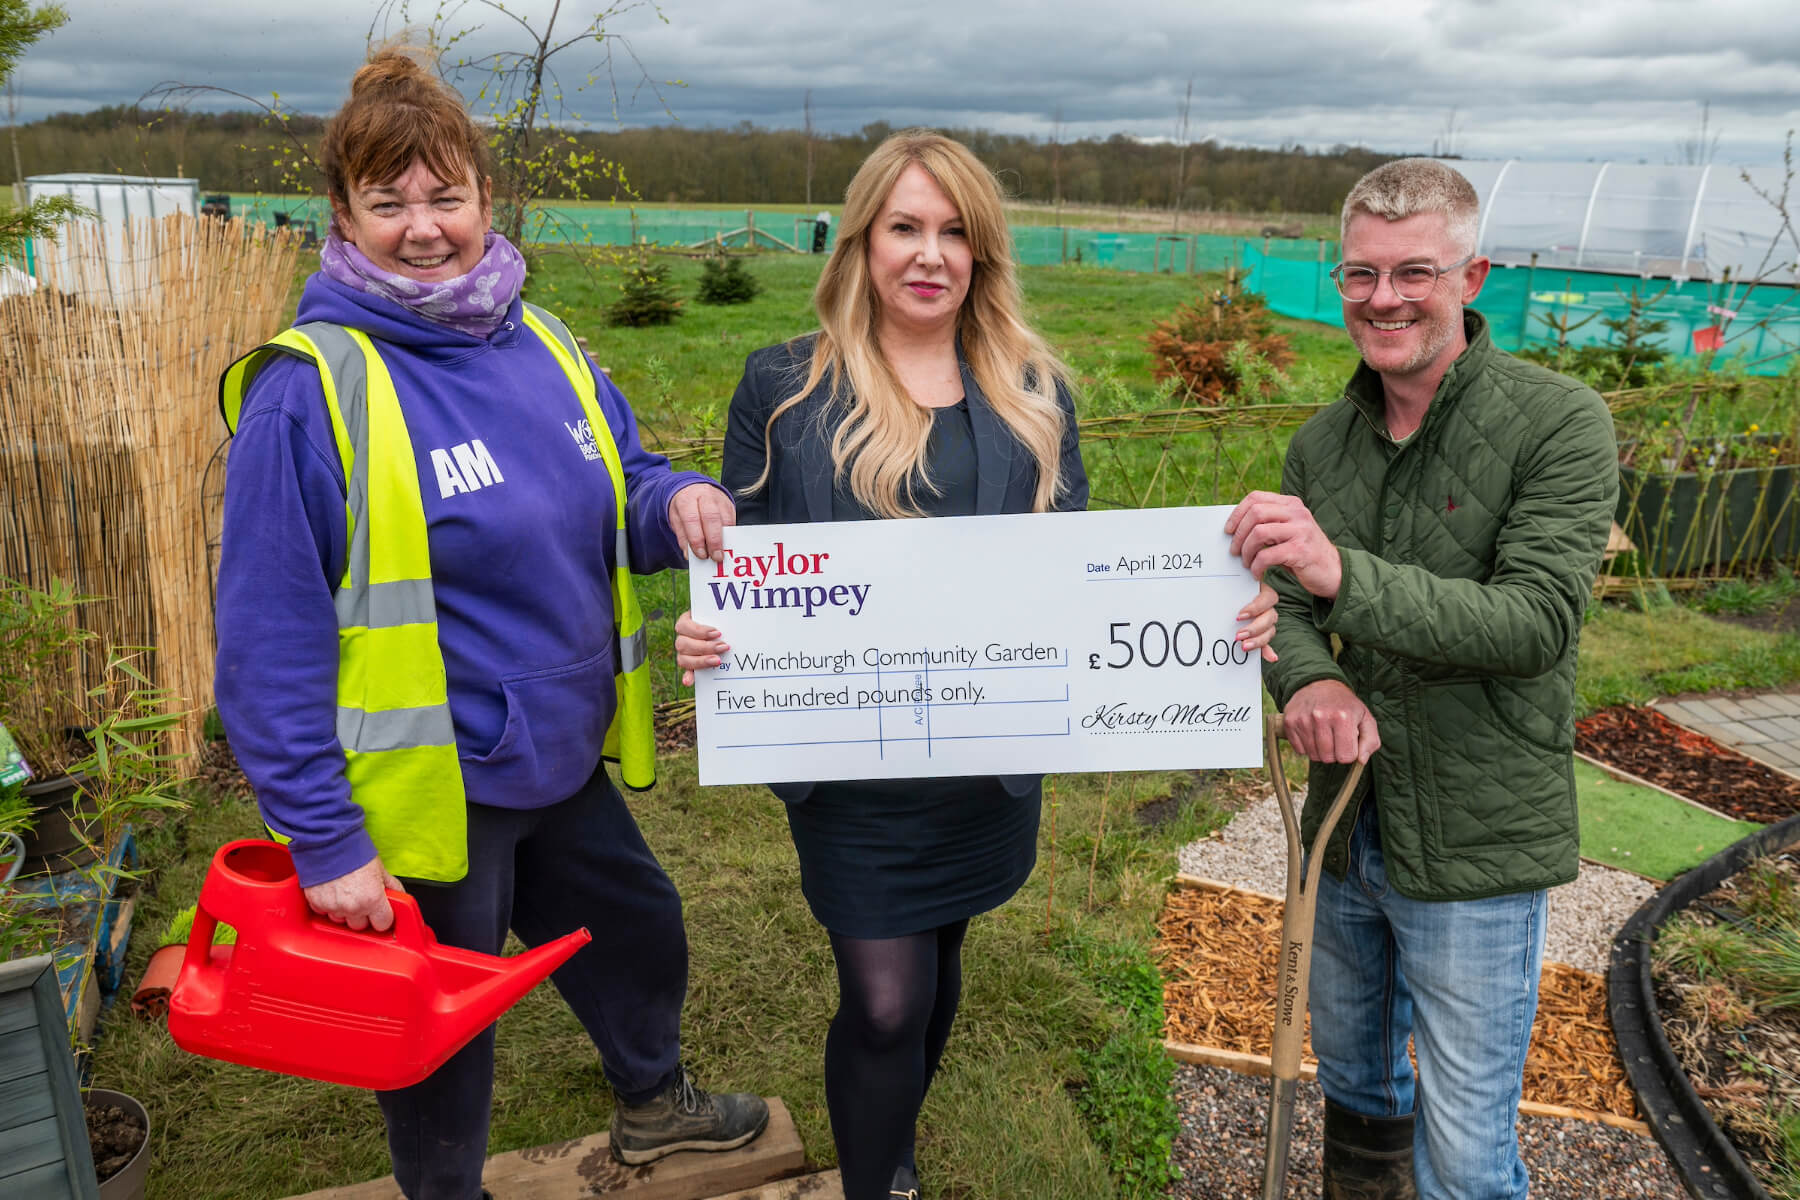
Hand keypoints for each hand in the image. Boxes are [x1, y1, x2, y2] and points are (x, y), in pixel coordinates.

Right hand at [302, 855, 404, 932]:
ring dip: (345, 911)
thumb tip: (399, 895)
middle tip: (362, 899)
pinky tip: (333, 891)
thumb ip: (391, 885)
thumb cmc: (354, 852)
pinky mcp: (317, 904)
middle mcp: (353, 907)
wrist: (329, 842)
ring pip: (342, 920)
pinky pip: (325, 913)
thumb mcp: (380, 869)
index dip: (383, 917)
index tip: (382, 912)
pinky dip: (329, 905)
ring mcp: (333, 907)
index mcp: (372, 900)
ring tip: (346, 893)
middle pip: (360, 925)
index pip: (383, 924)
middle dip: (363, 915)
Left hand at [669, 484, 734, 563]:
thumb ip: (683, 537)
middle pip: (711, 518)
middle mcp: (704, 496)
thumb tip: (689, 554)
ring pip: (725, 520)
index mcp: (687, 499)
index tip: (702, 555)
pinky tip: (726, 545)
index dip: (697, 539)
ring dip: (725, 540)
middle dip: (714, 540)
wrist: (693, 488)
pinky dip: (730, 535)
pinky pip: (732, 521)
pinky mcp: (730, 505)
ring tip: (723, 554)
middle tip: (716, 557)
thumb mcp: (677, 519)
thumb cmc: (685, 508)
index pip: (692, 519)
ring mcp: (719, 499)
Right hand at [675, 609, 728, 686]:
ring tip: (718, 660)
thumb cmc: (720, 620)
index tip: (718, 633)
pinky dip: (688, 677)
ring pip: (683, 659)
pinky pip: (686, 672)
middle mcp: (682, 638)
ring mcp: (684, 653)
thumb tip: (726, 625)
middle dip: (704, 647)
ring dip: (701, 661)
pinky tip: (689, 681)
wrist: (722, 627)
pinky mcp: (690, 665)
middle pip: (683, 644)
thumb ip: (718, 619)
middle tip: (723, 647)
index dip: (699, 631)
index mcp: (685, 623)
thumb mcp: (718, 616)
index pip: (683, 626)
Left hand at [1225, 490, 1342, 600]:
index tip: (1228, 530)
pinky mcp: (1301, 551)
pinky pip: (1267, 555)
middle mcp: (1297, 513)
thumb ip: (1268, 523)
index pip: (1256, 497)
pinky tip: (1257, 572)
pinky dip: (1256, 566)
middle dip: (1238, 534)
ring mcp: (1301, 531)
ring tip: (1246, 562)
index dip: (1237, 513)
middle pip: (1255, 513)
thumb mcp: (1287, 530)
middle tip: (1234, 551)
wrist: (1333, 570)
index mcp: (1291, 504)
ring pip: (1259, 532)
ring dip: (1246, 551)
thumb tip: (1235, 526)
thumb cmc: (1302, 552)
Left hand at [1236, 581, 1280, 662]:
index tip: (1239, 616)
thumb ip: (1235, 585)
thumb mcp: (1232, 589)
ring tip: (1244, 646)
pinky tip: (1271, 657)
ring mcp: (1266, 622)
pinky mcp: (1260, 635)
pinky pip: (1267, 644)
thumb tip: (1233, 583)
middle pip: (1270, 618)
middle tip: (1239, 635)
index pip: (1268, 598)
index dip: (1256, 608)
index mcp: (1263, 593)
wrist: (1226, 597)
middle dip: (1254, 628)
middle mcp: (1267, 607)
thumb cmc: (1229, 591)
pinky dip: (1268, 651)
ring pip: (1270, 631)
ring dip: (1258, 640)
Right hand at [1282, 680, 1379, 763]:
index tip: (1347, 741)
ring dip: (1320, 751)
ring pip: (1313, 755)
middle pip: (1328, 758)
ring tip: (1324, 735)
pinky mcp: (1290, 722)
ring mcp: (1303, 720)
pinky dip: (1306, 746)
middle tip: (1335, 738)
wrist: (1320, 684)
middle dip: (1334, 753)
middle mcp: (1321, 717)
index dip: (1348, 752)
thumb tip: (1361, 760)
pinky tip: (1312, 733)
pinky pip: (1299, 750)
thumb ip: (1371, 741)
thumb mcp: (1366, 719)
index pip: (1346, 757)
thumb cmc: (1345, 705)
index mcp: (1343, 717)